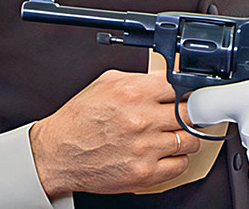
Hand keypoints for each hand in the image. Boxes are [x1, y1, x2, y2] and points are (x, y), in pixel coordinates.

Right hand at [29, 69, 201, 197]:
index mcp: (135, 92)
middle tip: (187, 115)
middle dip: (191, 113)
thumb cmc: (80, 119)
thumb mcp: (108, 83)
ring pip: (191, 140)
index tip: (190, 96)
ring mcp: (144, 148)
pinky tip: (167, 153)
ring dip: (187, 137)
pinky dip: (179, 159)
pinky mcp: (143, 173)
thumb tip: (170, 76)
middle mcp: (142, 119)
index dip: (188, 92)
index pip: (184, 87)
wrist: (56, 154)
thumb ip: (142, 78)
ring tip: (174, 135)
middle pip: (192, 113)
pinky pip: (181, 164)